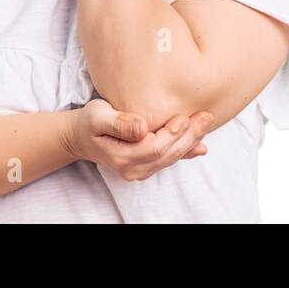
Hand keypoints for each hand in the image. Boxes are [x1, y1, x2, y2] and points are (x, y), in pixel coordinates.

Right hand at [63, 98, 214, 181]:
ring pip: (170, 158)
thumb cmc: (90, 122)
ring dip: (190, 141)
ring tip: (205, 123)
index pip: (155, 147)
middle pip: (167, 154)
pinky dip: (185, 152)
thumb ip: (119, 122)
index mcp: (121, 156)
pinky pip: (168, 160)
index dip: (172, 133)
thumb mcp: (98, 116)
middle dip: (189, 136)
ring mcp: (139, 171)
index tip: (185, 117)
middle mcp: (131, 169)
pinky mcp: (145, 167)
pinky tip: (200, 147)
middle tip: (206, 117)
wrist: (82, 137)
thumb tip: (141, 127)